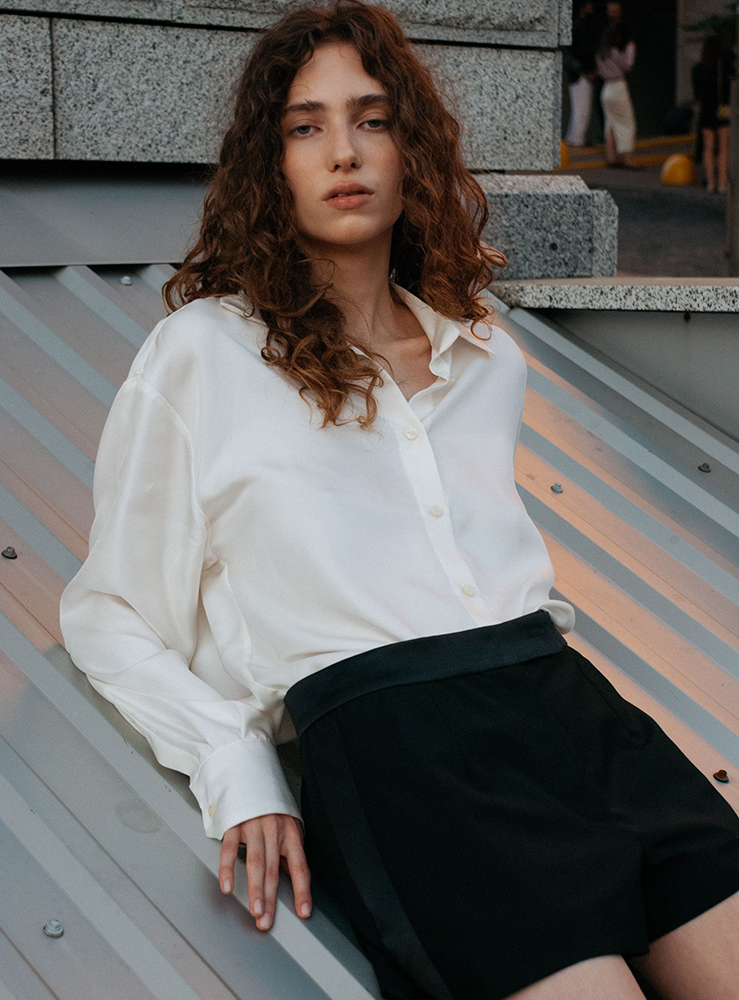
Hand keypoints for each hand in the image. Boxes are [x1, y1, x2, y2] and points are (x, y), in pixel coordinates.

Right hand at [219, 813, 311, 929]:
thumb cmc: (271, 807)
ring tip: (255, 910)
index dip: (302, 891)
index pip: (300, 867)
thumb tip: (294, 882)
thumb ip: (287, 852)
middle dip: (271, 898)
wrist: (251, 776)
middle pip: (274, 870)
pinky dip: (228, 869)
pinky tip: (227, 886)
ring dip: (255, 889)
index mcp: (292, 834)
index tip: (303, 912)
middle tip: (267, 921)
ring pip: (256, 862)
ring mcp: (254, 826)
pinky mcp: (235, 824)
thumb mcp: (287, 827)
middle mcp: (275, 830)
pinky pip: (230, 849)